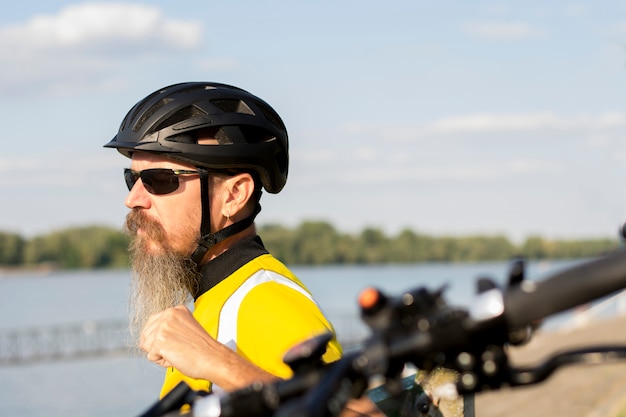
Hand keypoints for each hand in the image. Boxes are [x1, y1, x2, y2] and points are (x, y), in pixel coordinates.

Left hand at [140, 305, 276, 389]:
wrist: (213, 358)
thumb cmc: (203, 349)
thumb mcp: (186, 328)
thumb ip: (171, 326)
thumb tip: (152, 334)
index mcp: (176, 310)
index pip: (152, 323)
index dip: (159, 337)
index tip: (174, 342)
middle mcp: (169, 314)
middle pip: (146, 335)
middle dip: (158, 346)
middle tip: (178, 348)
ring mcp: (163, 327)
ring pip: (147, 346)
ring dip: (160, 354)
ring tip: (179, 353)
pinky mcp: (160, 340)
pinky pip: (151, 357)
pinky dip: (162, 362)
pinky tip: (177, 358)